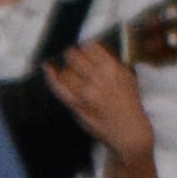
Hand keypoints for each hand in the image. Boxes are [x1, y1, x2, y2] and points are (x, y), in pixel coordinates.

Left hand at [44, 39, 156, 161]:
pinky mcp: (75, 105)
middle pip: (74, 55)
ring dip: (67, 69)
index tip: (86, 49)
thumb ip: (112, 61)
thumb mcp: (128, 76)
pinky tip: (48, 67)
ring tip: (73, 73)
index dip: (86, 47)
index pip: (90, 47)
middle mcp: (97, 78)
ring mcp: (84, 92)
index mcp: (112, 69)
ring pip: (65, 70)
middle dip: (73, 55)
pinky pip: (58, 86)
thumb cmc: (129, 103)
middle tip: (75, 58)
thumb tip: (94, 49)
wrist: (128, 131)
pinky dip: (51, 75)